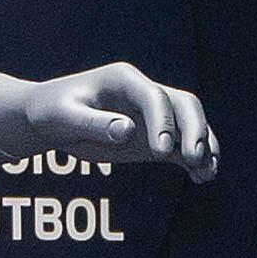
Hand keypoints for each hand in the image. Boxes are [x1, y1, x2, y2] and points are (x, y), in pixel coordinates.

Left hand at [24, 63, 218, 180]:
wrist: (48, 117)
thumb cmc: (51, 112)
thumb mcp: (64, 117)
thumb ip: (94, 124)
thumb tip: (128, 130)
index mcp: (124, 80)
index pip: (154, 96)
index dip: (163, 122)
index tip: (161, 151)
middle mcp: (144, 93)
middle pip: (184, 104)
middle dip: (195, 129)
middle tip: (194, 159)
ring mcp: (152, 114)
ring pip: (190, 122)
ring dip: (203, 144)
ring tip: (208, 171)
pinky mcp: (154, 135)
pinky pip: (182, 144)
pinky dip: (196, 159)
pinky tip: (202, 178)